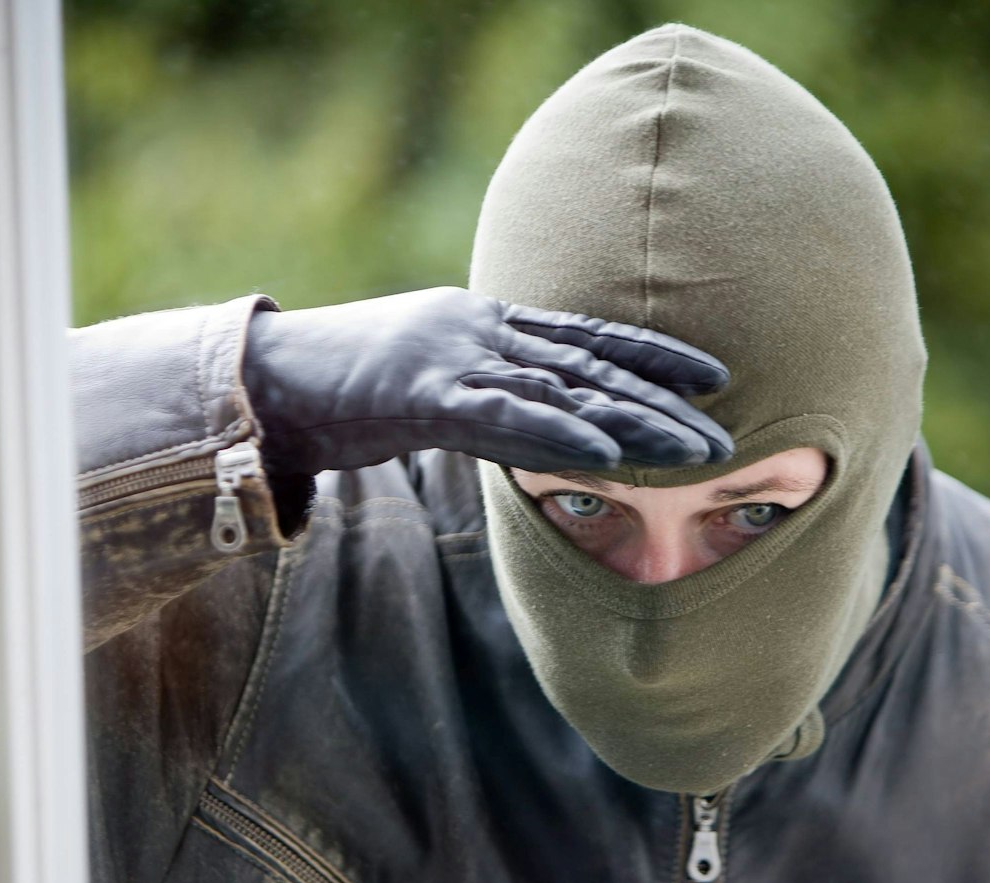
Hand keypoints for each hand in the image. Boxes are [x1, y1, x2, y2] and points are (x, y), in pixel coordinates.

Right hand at [242, 287, 731, 475]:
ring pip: (563, 387)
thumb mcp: (424, 387)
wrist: (260, 378)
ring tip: (694, 452)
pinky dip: (558, 432)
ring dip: (634, 423)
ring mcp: (453, 354)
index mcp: (484, 323)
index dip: (653, 355)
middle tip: (728, 435)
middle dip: (663, 402)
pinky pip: (503, 414)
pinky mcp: (422, 390)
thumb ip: (480, 401)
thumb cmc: (338, 390)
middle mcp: (480, 327)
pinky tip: (607, 453)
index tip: (715, 378)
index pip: (585, 338)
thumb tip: (529, 432)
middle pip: (590, 365)